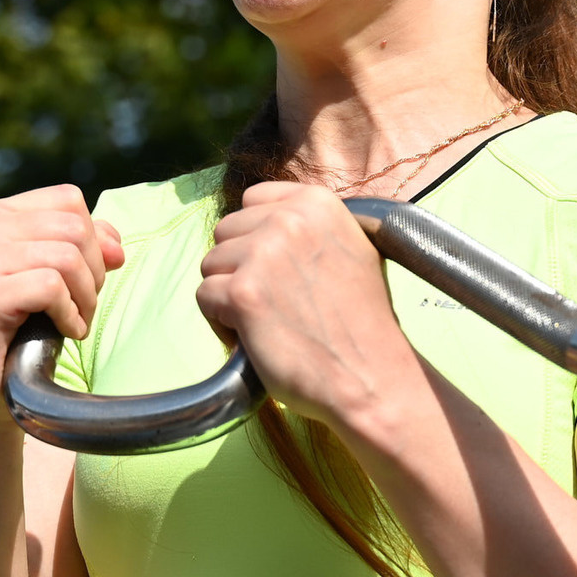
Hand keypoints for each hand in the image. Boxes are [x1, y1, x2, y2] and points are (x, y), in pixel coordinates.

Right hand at [0, 186, 123, 415]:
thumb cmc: (25, 328)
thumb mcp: (56, 275)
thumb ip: (85, 245)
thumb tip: (116, 245)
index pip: (68, 200)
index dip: (92, 240)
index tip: (83, 279)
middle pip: (74, 227)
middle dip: (93, 273)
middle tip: (81, 307)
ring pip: (68, 257)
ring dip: (85, 298)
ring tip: (74, 321)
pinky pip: (52, 287)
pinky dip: (70, 315)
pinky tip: (63, 331)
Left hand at [196, 182, 418, 432]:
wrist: (372, 376)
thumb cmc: (362, 323)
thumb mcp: (350, 249)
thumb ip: (310, 227)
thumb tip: (265, 222)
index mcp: (317, 202)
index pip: (253, 200)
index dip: (256, 236)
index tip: (276, 269)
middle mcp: (289, 219)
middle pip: (226, 231)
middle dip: (240, 265)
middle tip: (273, 301)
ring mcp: (263, 254)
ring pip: (211, 264)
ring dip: (229, 294)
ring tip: (265, 321)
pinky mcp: (242, 293)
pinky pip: (205, 297)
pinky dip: (222, 323)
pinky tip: (255, 338)